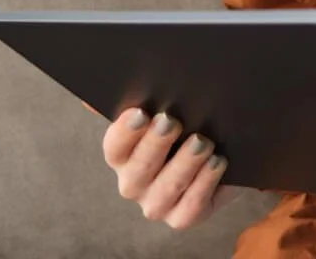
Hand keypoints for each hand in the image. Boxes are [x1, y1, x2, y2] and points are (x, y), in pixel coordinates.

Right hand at [102, 108, 241, 228]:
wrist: (222, 150)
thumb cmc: (187, 125)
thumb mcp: (168, 108)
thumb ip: (138, 99)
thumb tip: (93, 99)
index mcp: (122, 155)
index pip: (115, 147)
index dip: (125, 132)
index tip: (141, 113)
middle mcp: (134, 183)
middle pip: (138, 169)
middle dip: (155, 145)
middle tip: (172, 122)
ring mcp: (157, 203)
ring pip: (166, 188)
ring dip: (184, 164)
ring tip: (202, 142)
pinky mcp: (182, 217)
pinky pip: (190, 207)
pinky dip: (204, 183)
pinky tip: (217, 162)